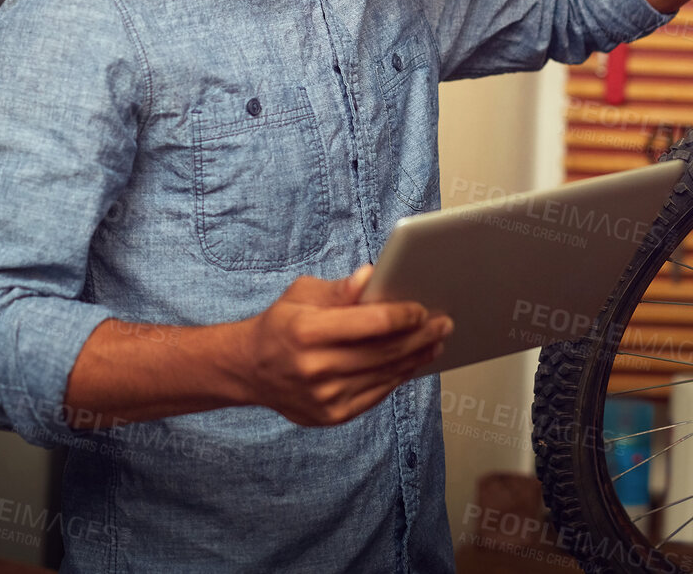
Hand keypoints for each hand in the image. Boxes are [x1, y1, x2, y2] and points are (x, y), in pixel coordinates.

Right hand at [234, 264, 452, 426]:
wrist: (249, 370)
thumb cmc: (280, 325)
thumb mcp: (301, 295)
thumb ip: (341, 290)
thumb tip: (373, 276)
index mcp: (307, 331)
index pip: (369, 323)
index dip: (402, 316)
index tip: (423, 309)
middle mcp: (316, 367)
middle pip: (384, 351)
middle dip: (420, 336)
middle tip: (443, 323)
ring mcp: (324, 396)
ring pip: (385, 375)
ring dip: (417, 358)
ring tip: (436, 342)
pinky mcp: (332, 415)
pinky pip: (377, 394)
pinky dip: (399, 377)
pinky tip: (413, 363)